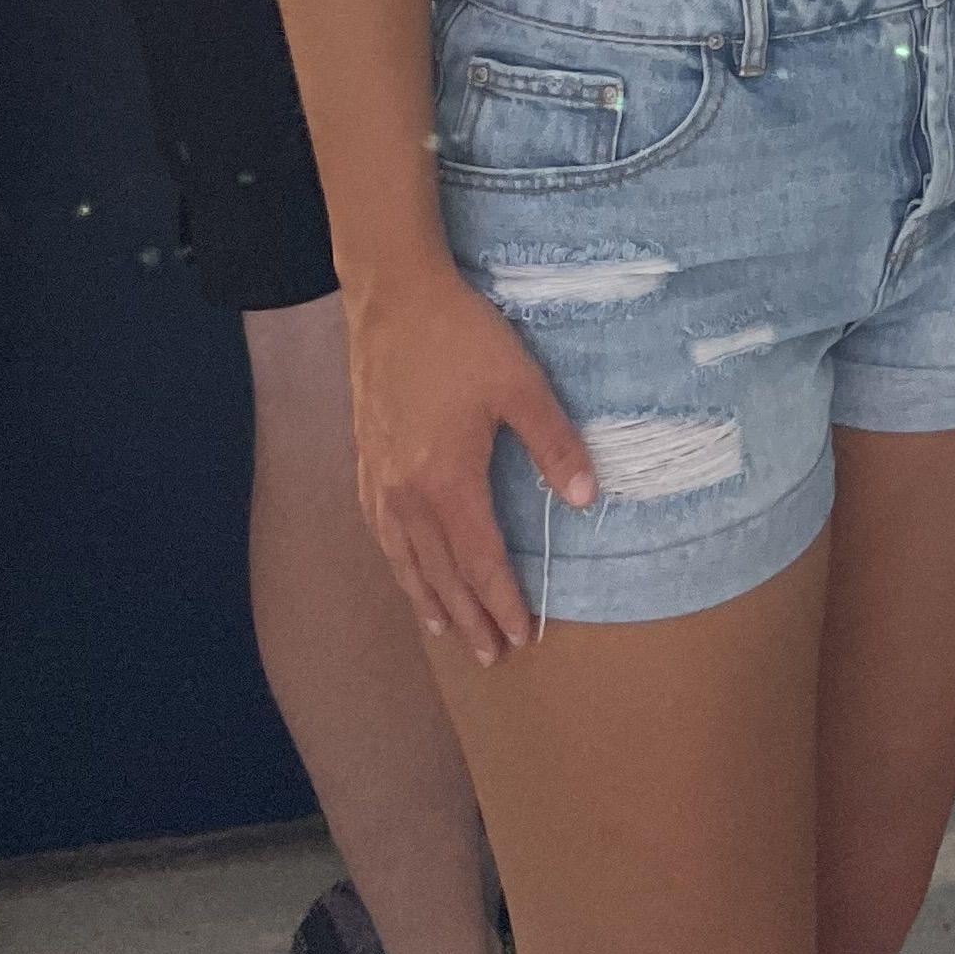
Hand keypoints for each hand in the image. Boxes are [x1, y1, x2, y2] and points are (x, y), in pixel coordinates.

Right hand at [344, 264, 599, 664]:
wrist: (393, 298)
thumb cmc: (461, 337)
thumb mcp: (520, 384)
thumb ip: (554, 443)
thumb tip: (588, 498)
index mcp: (447, 483)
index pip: (479, 562)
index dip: (502, 601)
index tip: (523, 634)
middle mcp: (406, 496)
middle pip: (440, 574)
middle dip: (469, 618)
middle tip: (492, 655)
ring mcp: (379, 482)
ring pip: (405, 561)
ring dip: (430, 601)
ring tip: (447, 632)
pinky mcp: (366, 463)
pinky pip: (381, 534)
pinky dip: (398, 566)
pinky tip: (406, 571)